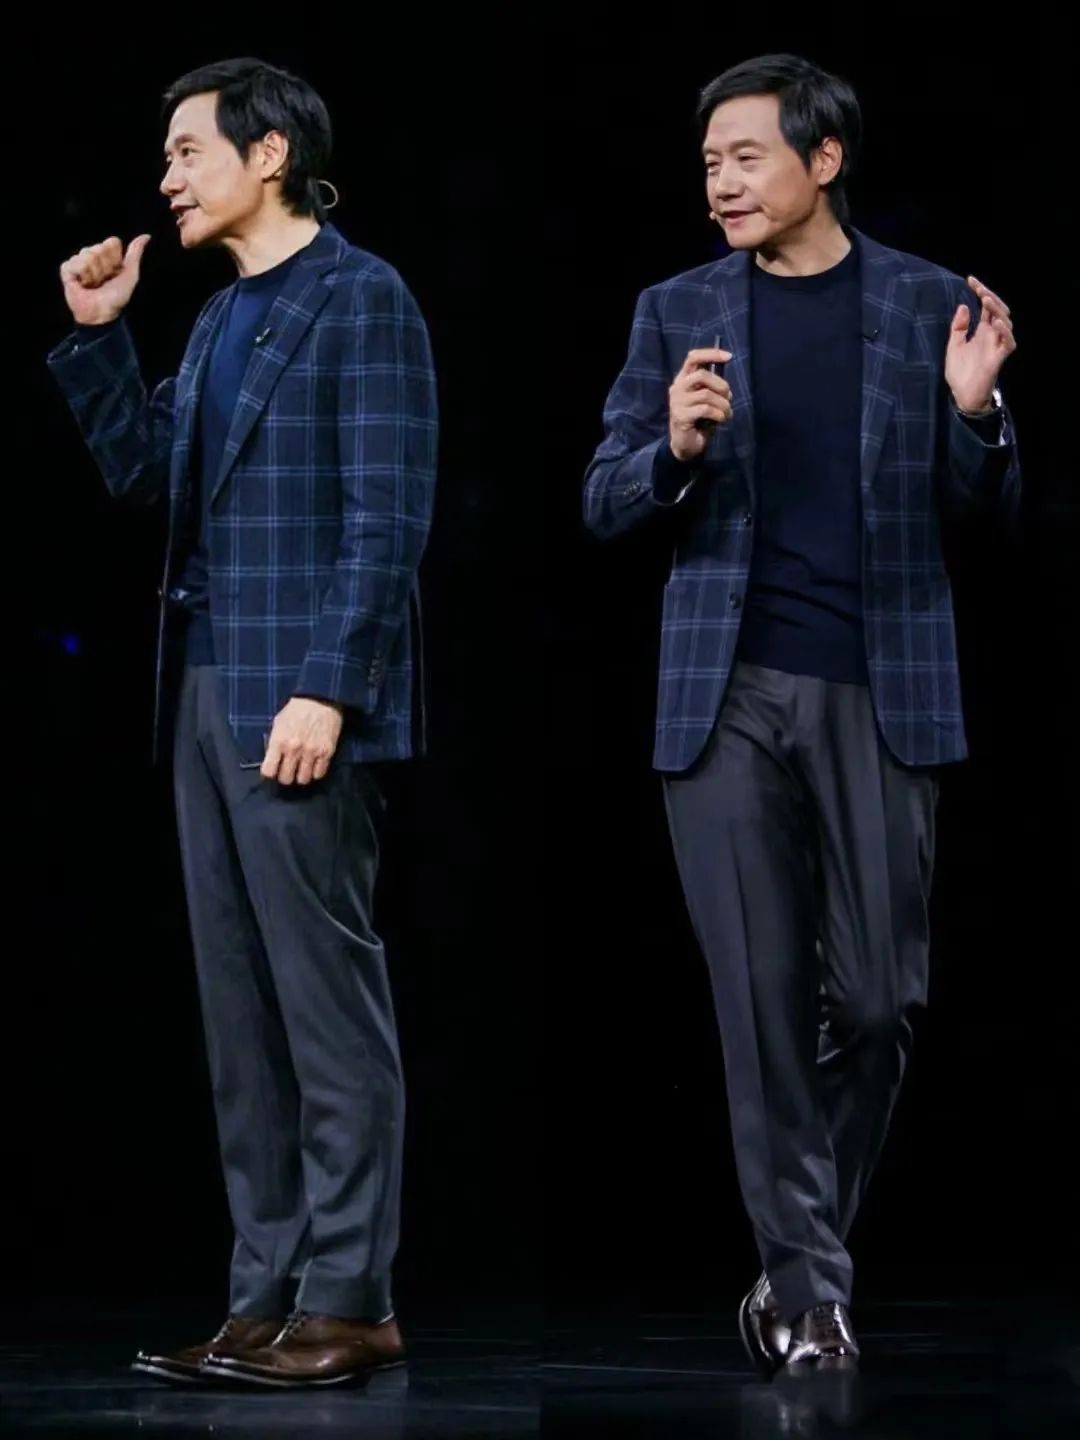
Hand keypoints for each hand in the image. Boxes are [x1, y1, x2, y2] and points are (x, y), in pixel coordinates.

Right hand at [59, 234, 150, 325]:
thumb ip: (135, 253)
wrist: (102, 313)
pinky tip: (82, 283)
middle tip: (103, 280)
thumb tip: (146, 236)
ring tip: (93, 284)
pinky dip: (82, 274)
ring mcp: (79, 261)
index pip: (112, 242)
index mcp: (108, 254)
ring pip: (88, 254)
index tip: (116, 272)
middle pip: (100, 248)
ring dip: (94, 273)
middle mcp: (93, 255)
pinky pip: (75, 262)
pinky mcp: (67, 269)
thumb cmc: (117, 296)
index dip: (116, 258)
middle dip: (105, 267)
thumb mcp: (131, 274)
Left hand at [261, 697, 343, 784]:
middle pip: (286, 778)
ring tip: (302, 769)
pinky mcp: (326, 753)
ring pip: (303, 780)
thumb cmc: (297, 709)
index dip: (270, 772)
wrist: (320, 699)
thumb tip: (272, 759)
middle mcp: (294, 750)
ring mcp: (311, 752)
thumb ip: (275, 742)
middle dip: (285, 776)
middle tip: (288, 770)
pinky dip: (316, 772)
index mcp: (279, 741)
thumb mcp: (278, 723)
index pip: (269, 771)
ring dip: (301, 776)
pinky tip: (314, 765)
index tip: (273, 770)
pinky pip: (319, 774)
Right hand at [668, 347, 732, 461]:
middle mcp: (677, 387)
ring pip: (706, 394)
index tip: (729, 356)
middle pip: (702, 375)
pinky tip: (721, 420)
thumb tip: (727, 388)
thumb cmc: (700, 420)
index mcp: (683, 379)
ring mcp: (677, 402)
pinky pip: (705, 409)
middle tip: (729, 398)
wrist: (686, 445)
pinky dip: (719, 414)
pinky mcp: (680, 416)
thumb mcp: (708, 400)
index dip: (712, 354)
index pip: (694, 357)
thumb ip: (713, 389)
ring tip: (727, 413)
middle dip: (721, 386)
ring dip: (723, 404)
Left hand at [945, 275, 1015, 412]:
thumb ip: (958, 327)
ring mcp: (997, 345)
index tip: (970, 280)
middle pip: (998, 309)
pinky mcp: (999, 358)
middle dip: (990, 295)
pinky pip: (1008, 342)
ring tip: (985, 299)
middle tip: (978, 287)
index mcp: (982, 330)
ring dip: (997, 309)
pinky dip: (1004, 331)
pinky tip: (995, 322)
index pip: (986, 306)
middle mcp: (992, 335)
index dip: (980, 291)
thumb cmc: (959, 372)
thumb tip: (964, 305)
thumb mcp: (954, 345)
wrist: (962, 395)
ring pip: (1006, 322)